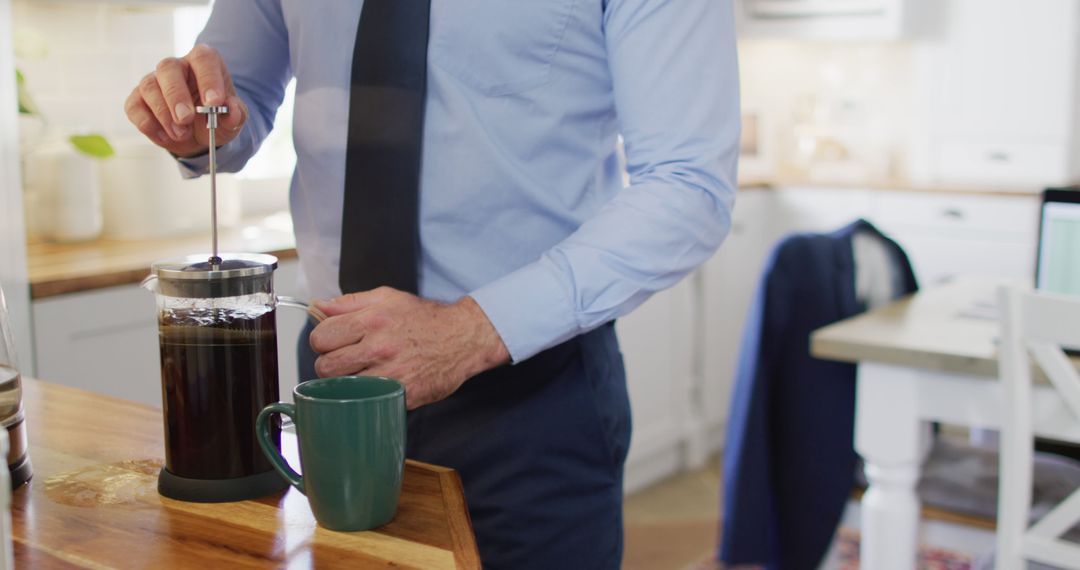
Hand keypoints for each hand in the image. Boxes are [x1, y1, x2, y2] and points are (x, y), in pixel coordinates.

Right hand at [124, 44, 247, 157]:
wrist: (200, 135)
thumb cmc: (217, 118)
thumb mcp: (233, 119)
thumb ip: (236, 114)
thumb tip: (232, 110)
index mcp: (204, 63)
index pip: (203, 58)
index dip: (208, 78)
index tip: (213, 103)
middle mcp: (177, 66)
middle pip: (168, 67)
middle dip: (176, 95)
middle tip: (186, 119)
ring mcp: (154, 81)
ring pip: (149, 86)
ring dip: (163, 113)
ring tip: (181, 134)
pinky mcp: (138, 99)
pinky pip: (135, 107)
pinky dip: (148, 124)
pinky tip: (166, 137)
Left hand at [309, 288, 510, 409]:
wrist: (464, 338)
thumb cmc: (425, 319)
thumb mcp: (388, 298)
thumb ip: (350, 302)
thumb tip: (317, 307)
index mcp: (372, 320)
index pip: (320, 338)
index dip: (323, 342)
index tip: (333, 343)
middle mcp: (379, 347)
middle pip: (325, 368)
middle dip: (330, 365)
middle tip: (346, 361)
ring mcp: (391, 374)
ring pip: (343, 388)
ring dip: (346, 383)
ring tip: (360, 374)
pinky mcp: (402, 396)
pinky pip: (368, 401)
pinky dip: (369, 396)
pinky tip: (378, 386)